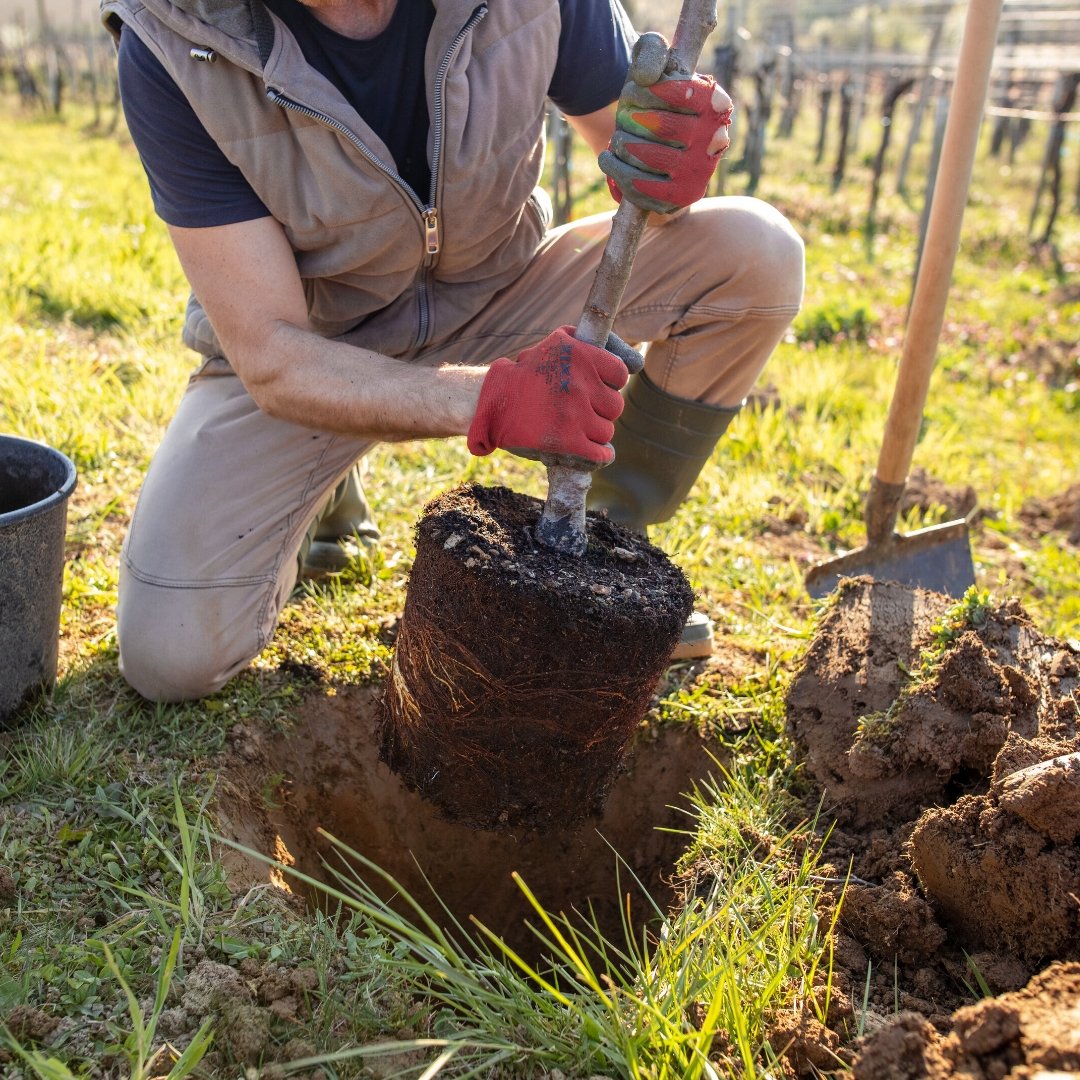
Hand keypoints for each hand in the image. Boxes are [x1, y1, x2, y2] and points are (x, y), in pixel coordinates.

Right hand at [467, 327, 642, 467]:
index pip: (620, 374)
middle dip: (601, 410)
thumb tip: (636, 362)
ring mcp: (574, 413)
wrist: (492, 403)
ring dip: (595, 432)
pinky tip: (596, 454)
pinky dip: (600, 456)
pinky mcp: (566, 441)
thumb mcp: (556, 344)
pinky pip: (599, 453)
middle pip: (615, 405)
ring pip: (606, 430)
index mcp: (579, 354)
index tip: (599, 388)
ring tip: (578, 429)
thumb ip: (591, 346)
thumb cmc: (526, 374)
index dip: (610, 384)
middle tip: (583, 410)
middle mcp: (578, 382)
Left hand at [599, 72, 732, 214]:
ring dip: (620, 143)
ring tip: (617, 139)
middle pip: (659, 125)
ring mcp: (698, 172)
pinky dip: (616, 169)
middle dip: (629, 118)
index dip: (645, 92)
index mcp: (715, 103)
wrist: (659, 157)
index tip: (630, 92)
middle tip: (623, 118)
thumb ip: (651, 53)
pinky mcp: (679, 197)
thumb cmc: (656, 104)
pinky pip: (638, 184)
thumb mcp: (656, 68)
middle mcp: (714, 139)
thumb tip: (646, 77)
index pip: (679, 92)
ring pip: (644, 155)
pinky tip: (609, 159)